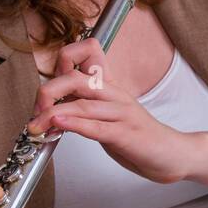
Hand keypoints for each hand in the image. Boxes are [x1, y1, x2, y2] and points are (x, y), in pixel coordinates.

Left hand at [27, 37, 188, 183]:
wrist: (173, 154)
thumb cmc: (139, 136)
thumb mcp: (109, 114)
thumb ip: (85, 104)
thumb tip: (53, 104)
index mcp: (110, 86)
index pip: (88, 52)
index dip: (63, 60)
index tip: (49, 86)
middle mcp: (116, 94)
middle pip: (75, 78)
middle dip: (47, 92)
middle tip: (35, 113)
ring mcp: (122, 114)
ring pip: (82, 104)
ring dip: (52, 115)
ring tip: (36, 126)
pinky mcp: (127, 135)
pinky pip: (97, 127)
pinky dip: (74, 125)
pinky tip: (59, 125)